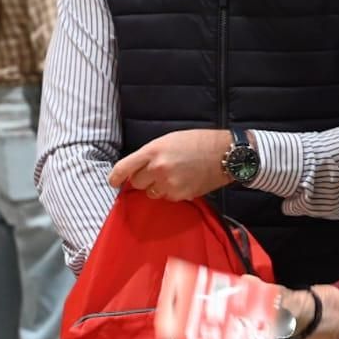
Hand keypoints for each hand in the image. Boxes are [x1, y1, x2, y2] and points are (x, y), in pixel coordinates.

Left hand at [109, 129, 232, 200]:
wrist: (224, 154)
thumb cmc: (197, 142)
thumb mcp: (169, 140)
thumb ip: (151, 154)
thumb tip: (138, 169)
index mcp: (153, 151)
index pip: (124, 168)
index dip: (115, 176)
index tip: (113, 181)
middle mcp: (158, 169)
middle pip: (137, 183)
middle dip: (142, 179)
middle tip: (155, 172)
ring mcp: (169, 184)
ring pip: (151, 193)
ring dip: (156, 187)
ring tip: (172, 176)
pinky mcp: (180, 195)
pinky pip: (167, 198)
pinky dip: (171, 192)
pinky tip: (183, 181)